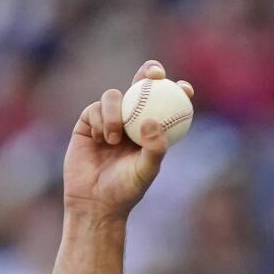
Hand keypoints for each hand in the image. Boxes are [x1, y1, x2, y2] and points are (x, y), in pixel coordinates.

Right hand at [62, 60, 194, 221]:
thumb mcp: (146, 171)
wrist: (94, 200)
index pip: (167, 105)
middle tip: (155, 73)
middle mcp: (131, 120)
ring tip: (114, 138)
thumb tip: (153, 121)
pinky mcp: (88, 121)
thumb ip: (154, 148)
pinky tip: (100, 139)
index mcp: (152, 130)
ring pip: (115, 96)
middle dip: (149, 72)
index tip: (186, 88)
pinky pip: (95, 108)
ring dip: (116, 112)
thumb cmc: (126, 189)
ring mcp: (110, 119)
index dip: (178, 91)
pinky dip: (100, 120)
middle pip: (141, 86)